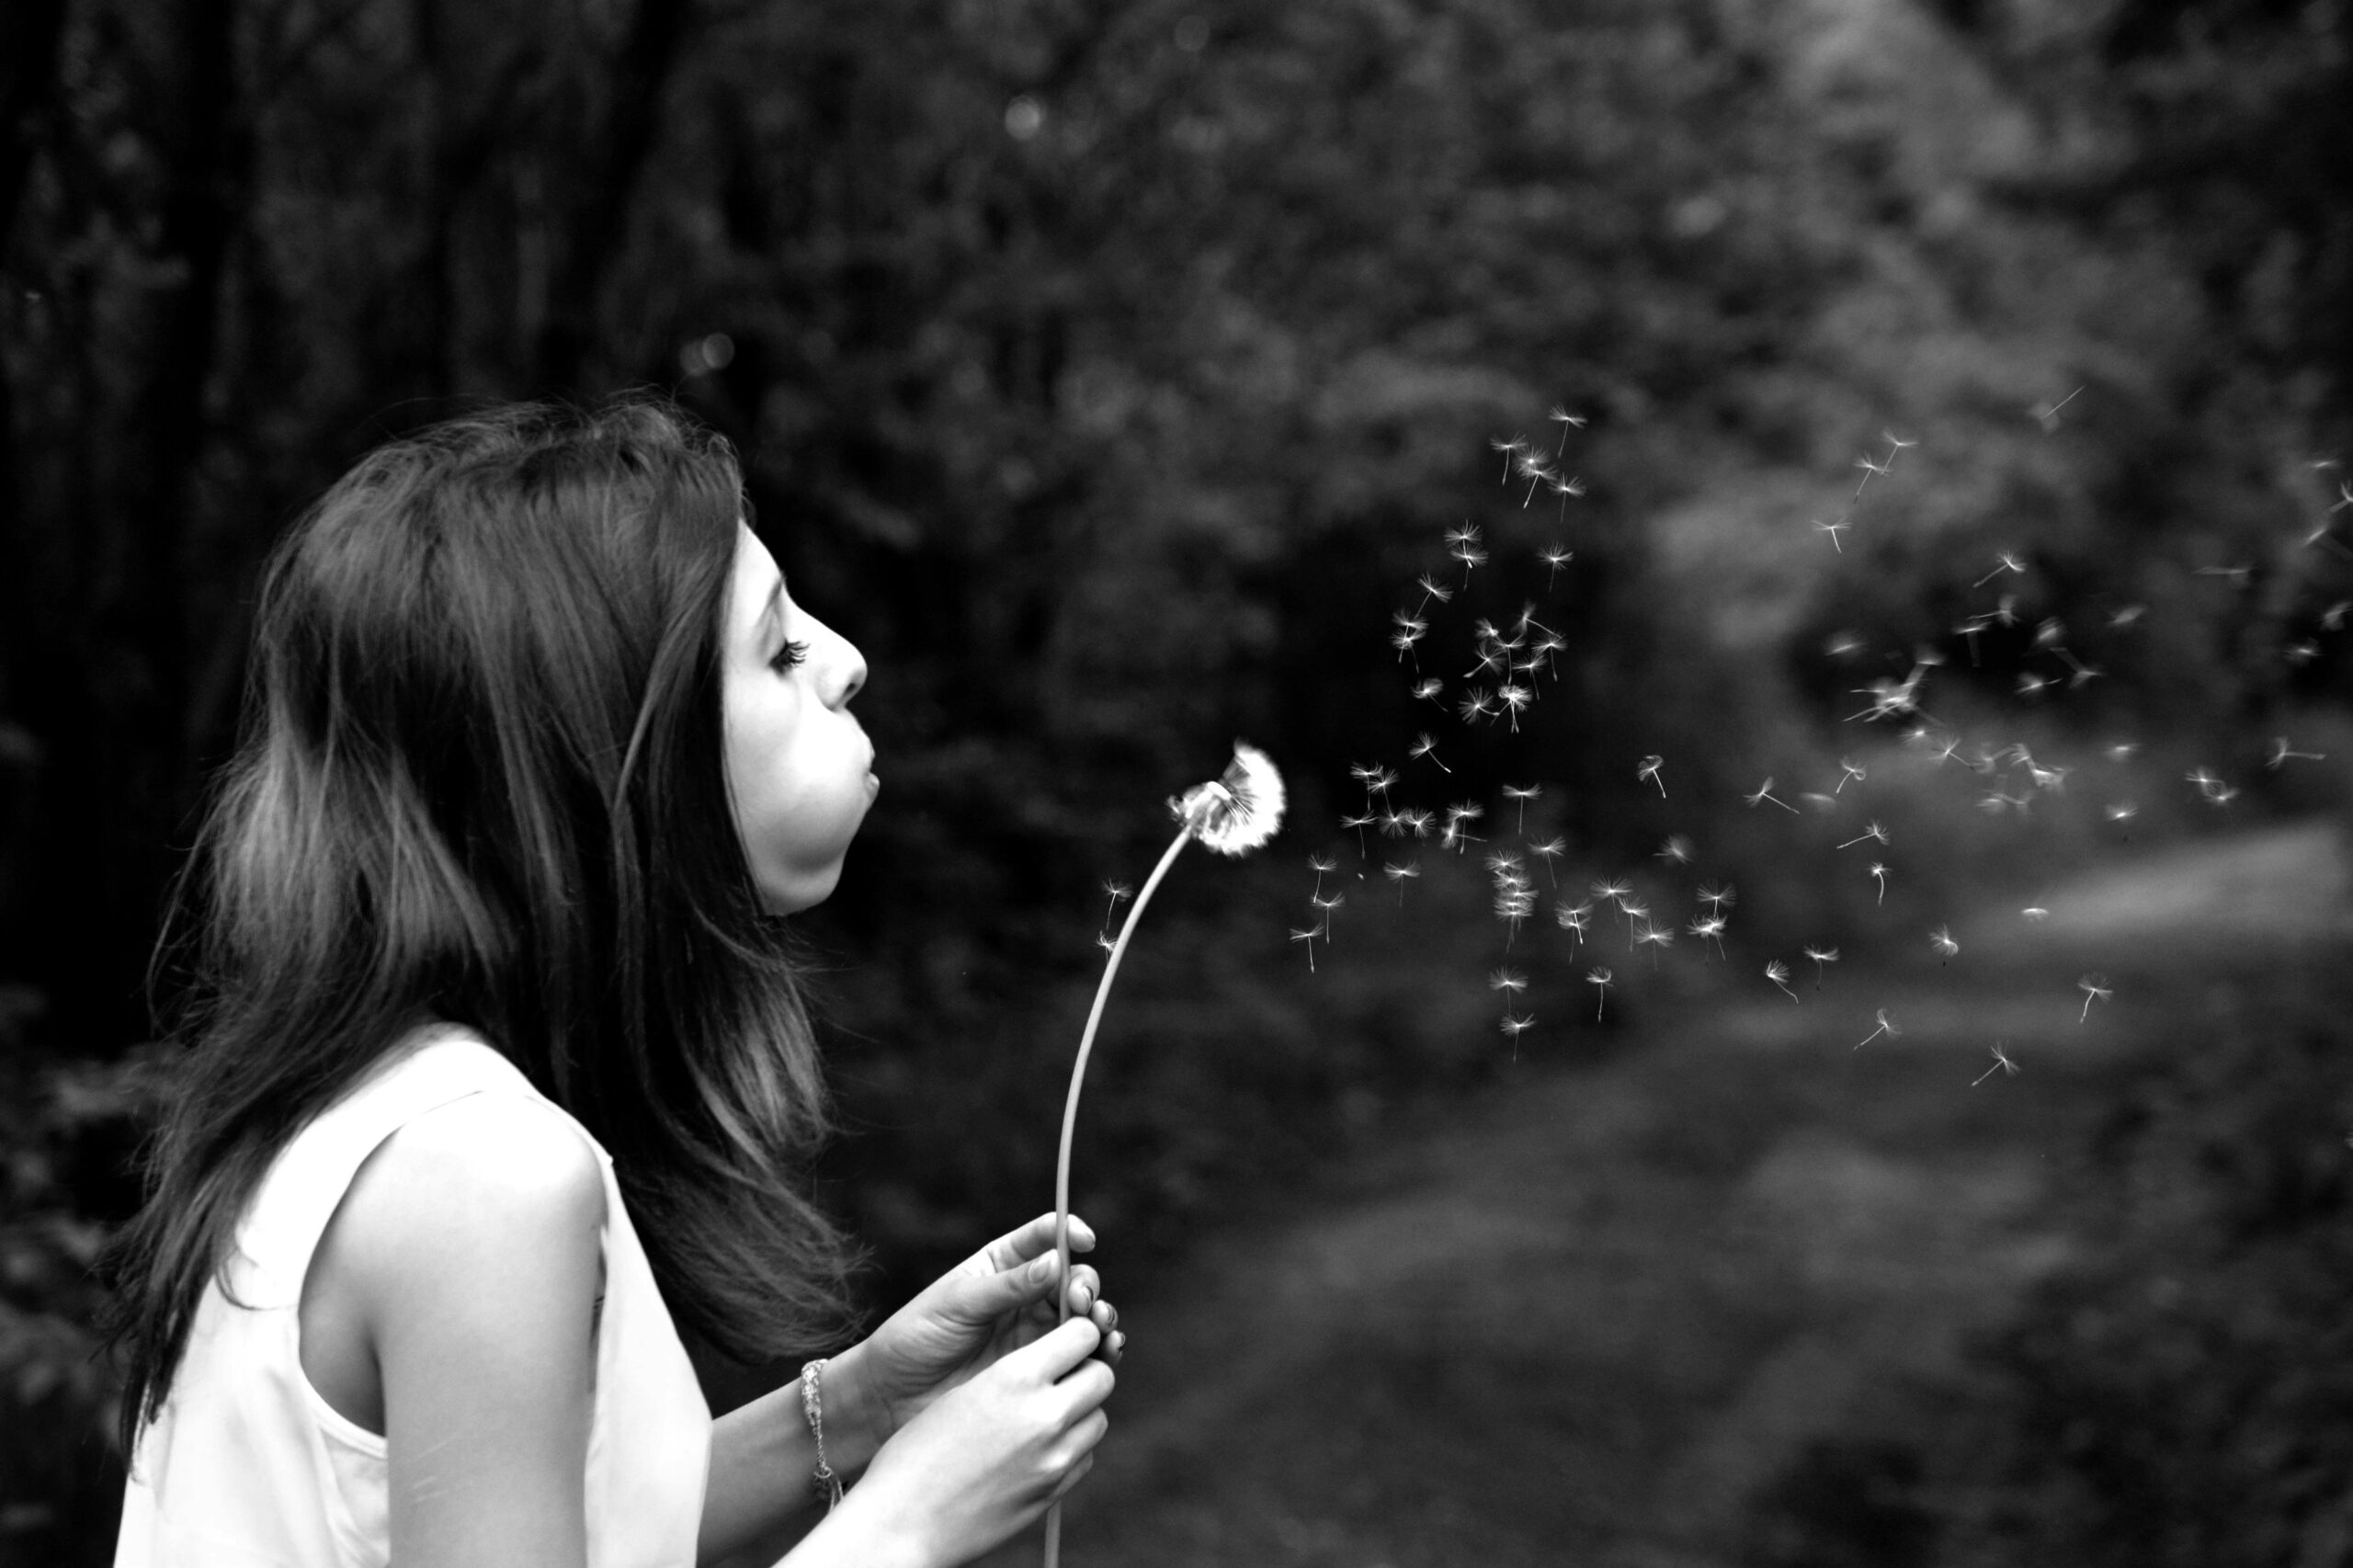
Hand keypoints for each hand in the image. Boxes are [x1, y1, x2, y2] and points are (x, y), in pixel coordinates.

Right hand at [829, 1317, 1113, 1567]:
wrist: (901, 1524)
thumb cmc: (915, 1453)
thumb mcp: (964, 1393)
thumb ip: (1014, 1376)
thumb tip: (1053, 1362)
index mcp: (1015, 1377)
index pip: (1082, 1334)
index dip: (1077, 1333)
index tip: (1066, 1338)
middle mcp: (1044, 1414)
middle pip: (1102, 1375)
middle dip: (1086, 1370)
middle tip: (1061, 1376)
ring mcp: (1054, 1459)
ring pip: (1098, 1418)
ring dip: (1080, 1411)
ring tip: (1044, 1416)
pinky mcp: (1053, 1493)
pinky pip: (1084, 1457)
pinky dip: (1070, 1448)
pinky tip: (1036, 1451)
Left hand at [848, 1213, 1122, 1445]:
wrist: (892, 1397)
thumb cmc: (916, 1338)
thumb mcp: (957, 1305)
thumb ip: (1007, 1287)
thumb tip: (1057, 1261)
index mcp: (1001, 1265)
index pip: (1044, 1237)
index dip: (1069, 1231)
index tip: (1084, 1239)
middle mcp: (1025, 1296)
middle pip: (1073, 1279)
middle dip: (1087, 1285)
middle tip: (1083, 1301)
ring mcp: (1034, 1333)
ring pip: (1083, 1318)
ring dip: (1101, 1318)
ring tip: (1101, 1327)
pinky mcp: (1039, 1370)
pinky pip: (1078, 1357)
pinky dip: (1099, 1352)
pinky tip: (1106, 1353)